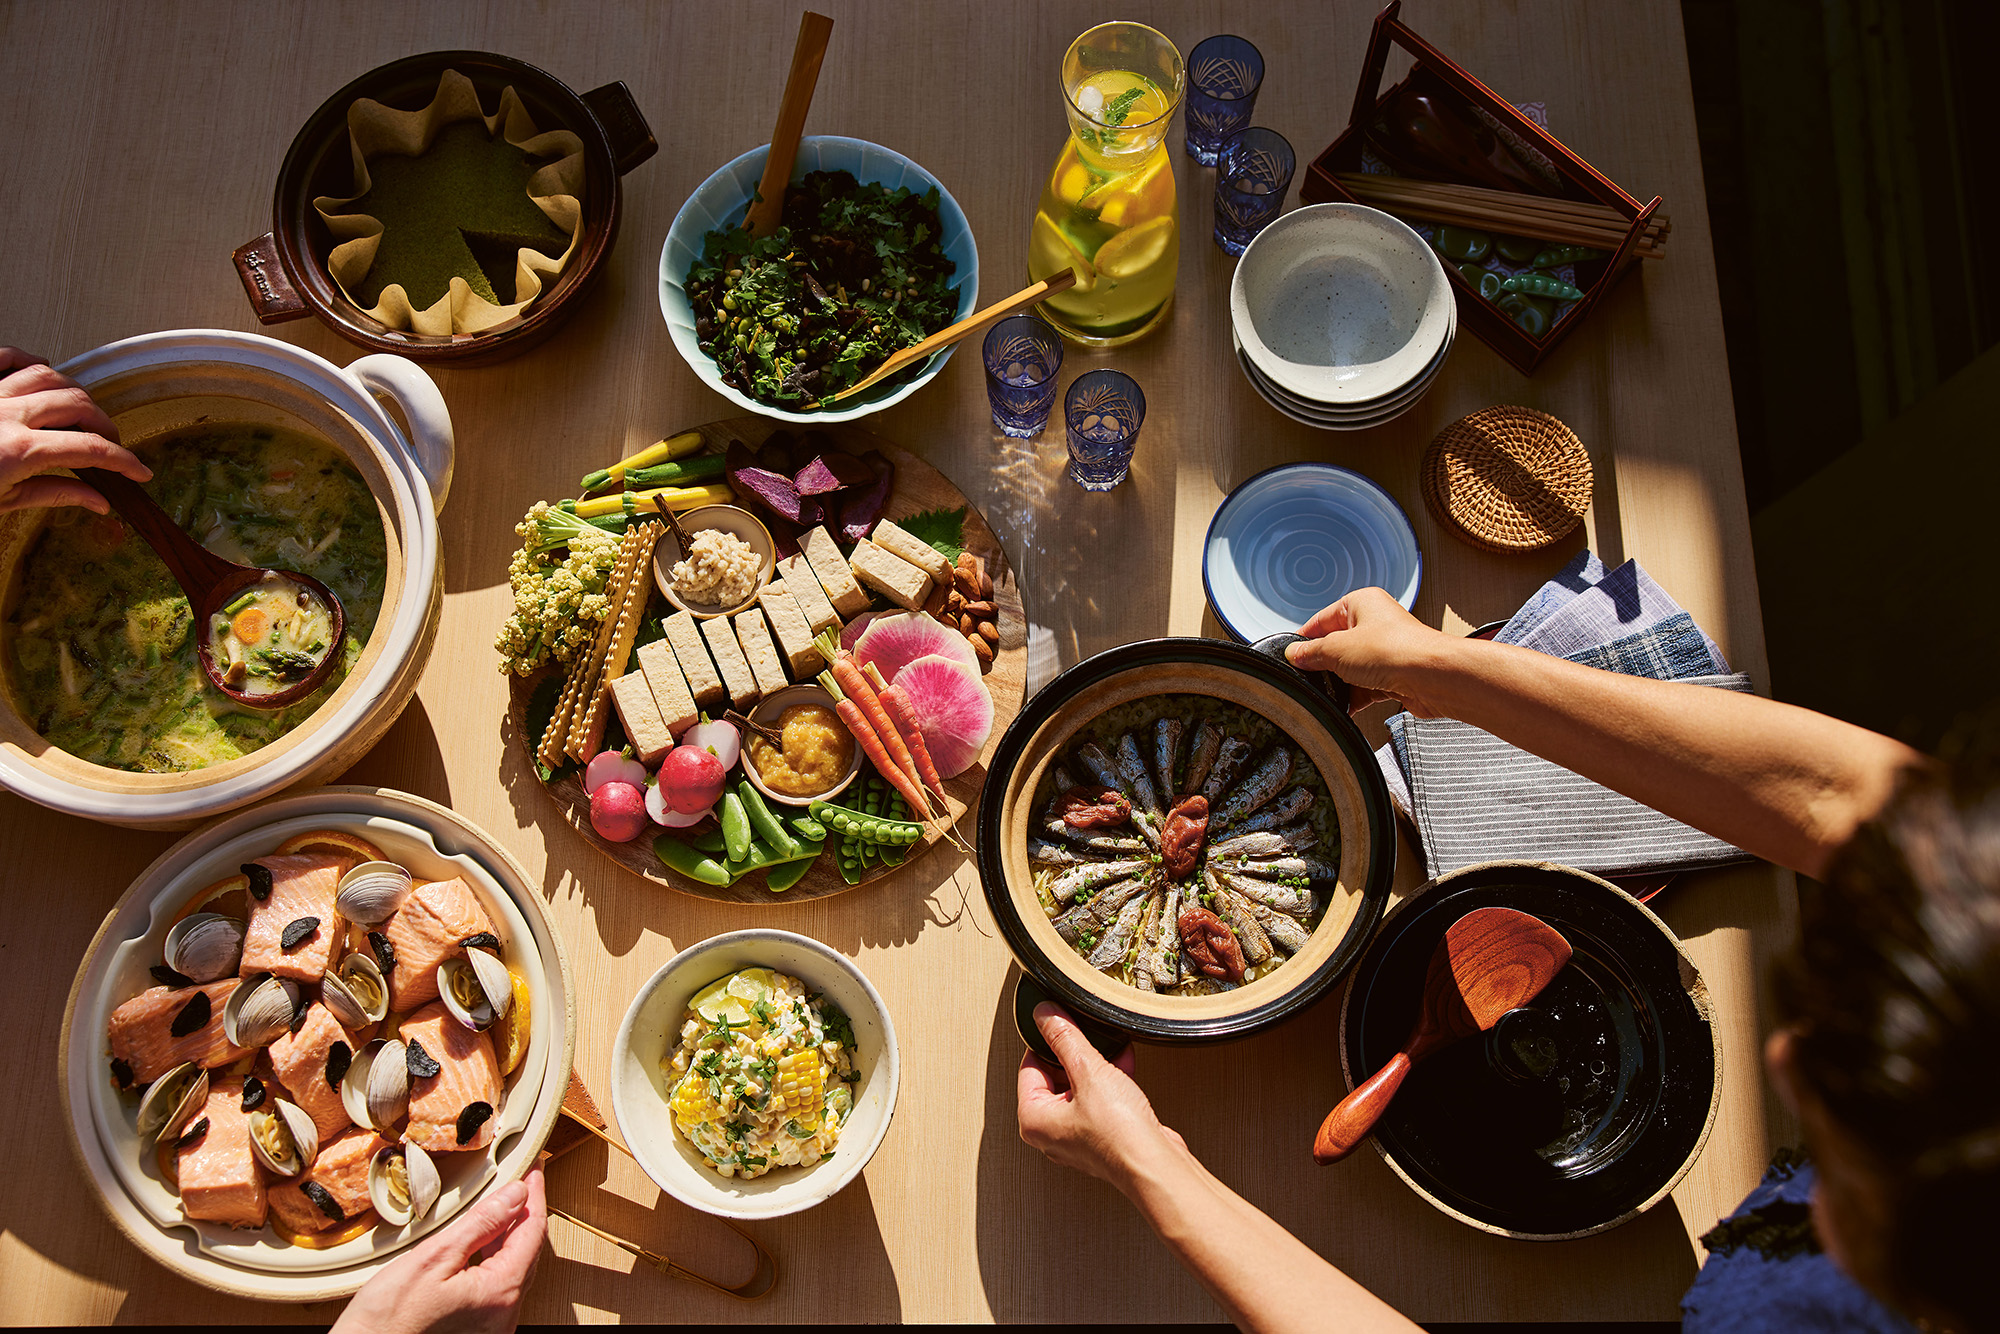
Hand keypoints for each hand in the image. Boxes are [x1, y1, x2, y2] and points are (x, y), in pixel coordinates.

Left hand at [0, 347, 150, 513]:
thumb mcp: (1, 504)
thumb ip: (53, 495)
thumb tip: (97, 501)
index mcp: (18, 451)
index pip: (90, 449)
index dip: (123, 460)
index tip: (139, 471)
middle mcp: (6, 415)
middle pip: (77, 404)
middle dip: (104, 424)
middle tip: (110, 444)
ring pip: (48, 374)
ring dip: (73, 392)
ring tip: (80, 410)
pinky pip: (7, 357)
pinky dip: (30, 361)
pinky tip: (41, 374)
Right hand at [330, 1169, 546, 1333]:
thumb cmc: (389, 1315)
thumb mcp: (435, 1256)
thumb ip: (482, 1223)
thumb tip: (515, 1195)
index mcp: (500, 1292)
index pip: (532, 1232)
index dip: (534, 1196)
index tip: (533, 1171)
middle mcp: (505, 1313)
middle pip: (528, 1250)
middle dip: (523, 1214)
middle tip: (519, 1183)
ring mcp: (493, 1324)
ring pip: (514, 1267)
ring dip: (509, 1236)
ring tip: (501, 1206)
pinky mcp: (479, 1328)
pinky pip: (499, 1285)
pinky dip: (496, 1258)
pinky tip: (484, 1241)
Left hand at [1017, 1002, 1184, 1187]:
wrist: (1155, 1164)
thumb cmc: (1118, 1133)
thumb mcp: (1087, 1070)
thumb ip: (1064, 1038)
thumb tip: (1045, 1015)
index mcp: (1034, 1120)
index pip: (1029, 1067)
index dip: (1047, 1042)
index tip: (1060, 1025)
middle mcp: (1051, 1132)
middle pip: (1055, 1076)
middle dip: (1076, 1055)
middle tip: (1088, 1039)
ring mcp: (1078, 1136)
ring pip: (1081, 1087)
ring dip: (1097, 1066)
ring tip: (1110, 1050)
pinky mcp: (1103, 1136)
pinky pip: (1100, 1100)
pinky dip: (1111, 1081)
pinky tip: (1124, 1064)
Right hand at [1285, 587, 1451, 715]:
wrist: (1433, 677)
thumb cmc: (1397, 650)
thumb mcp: (1337, 649)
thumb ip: (1312, 653)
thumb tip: (1296, 655)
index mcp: (1362, 603)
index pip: (1322, 620)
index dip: (1304, 639)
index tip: (1291, 655)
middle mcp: (1376, 623)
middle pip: (1336, 646)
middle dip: (1324, 664)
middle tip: (1310, 676)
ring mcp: (1385, 651)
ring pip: (1351, 669)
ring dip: (1341, 683)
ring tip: (1331, 693)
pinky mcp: (1394, 675)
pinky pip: (1365, 687)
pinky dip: (1354, 698)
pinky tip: (1345, 706)